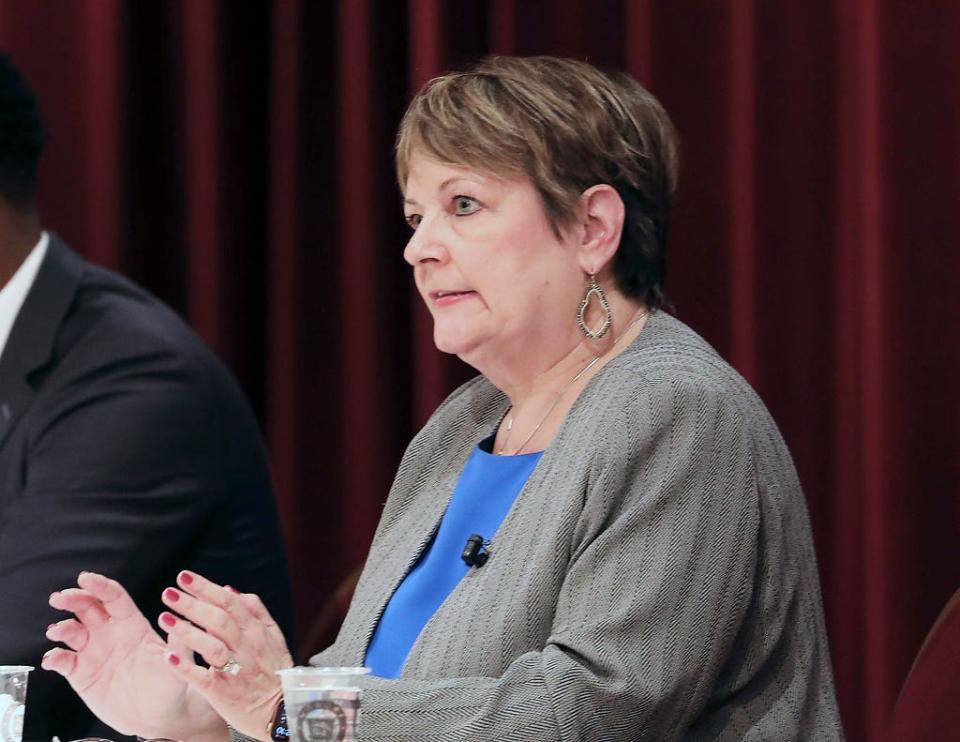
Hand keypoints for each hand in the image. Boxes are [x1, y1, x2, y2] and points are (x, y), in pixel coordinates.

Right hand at [42, 572, 223, 740]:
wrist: (157, 716)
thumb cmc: (171, 685)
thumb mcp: (179, 663)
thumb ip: (178, 643)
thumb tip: (180, 621)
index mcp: (133, 624)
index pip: (114, 598)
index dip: (100, 586)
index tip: (85, 578)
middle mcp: (111, 634)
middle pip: (88, 608)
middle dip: (74, 599)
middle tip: (60, 598)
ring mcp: (94, 652)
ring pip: (72, 631)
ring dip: (62, 627)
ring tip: (57, 631)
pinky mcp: (81, 674)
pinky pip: (64, 661)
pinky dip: (54, 657)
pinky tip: (52, 658)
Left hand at [158, 570, 293, 738]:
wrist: (282, 711)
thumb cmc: (273, 671)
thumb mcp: (273, 637)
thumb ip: (255, 611)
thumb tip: (231, 589)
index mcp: (257, 631)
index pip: (229, 602)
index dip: (206, 588)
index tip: (184, 577)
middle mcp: (247, 647)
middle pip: (218, 619)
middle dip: (192, 604)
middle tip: (169, 592)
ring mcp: (236, 669)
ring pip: (212, 646)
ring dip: (187, 631)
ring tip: (164, 618)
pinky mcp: (224, 692)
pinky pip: (203, 677)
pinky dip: (186, 667)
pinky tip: (169, 657)